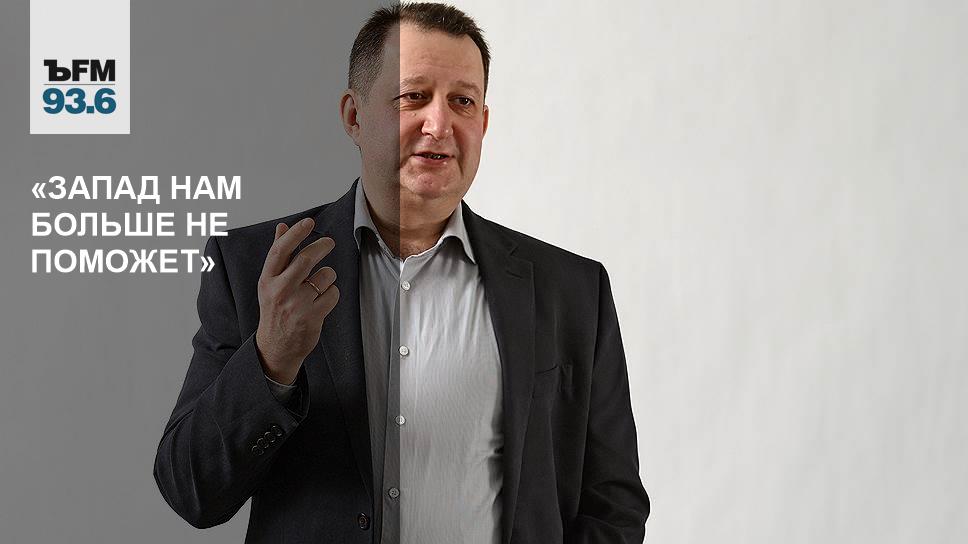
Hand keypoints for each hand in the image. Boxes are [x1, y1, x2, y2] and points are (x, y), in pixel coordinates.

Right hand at [255, 218, 338, 384]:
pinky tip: (322, 301)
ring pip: (325, 276)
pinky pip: (333, 294)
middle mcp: (280, 290)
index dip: (296, 233)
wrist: (276, 346)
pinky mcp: (312, 316)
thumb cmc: (275, 309)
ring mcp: (297, 304)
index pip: (280, 250)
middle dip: (322, 246)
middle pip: (307, 259)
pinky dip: (332, 294)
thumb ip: (278, 255)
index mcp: (267, 280)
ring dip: (328, 276)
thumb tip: (282, 227)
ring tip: (319, 285)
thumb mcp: (270, 282)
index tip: (309, 222)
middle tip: (329, 242)